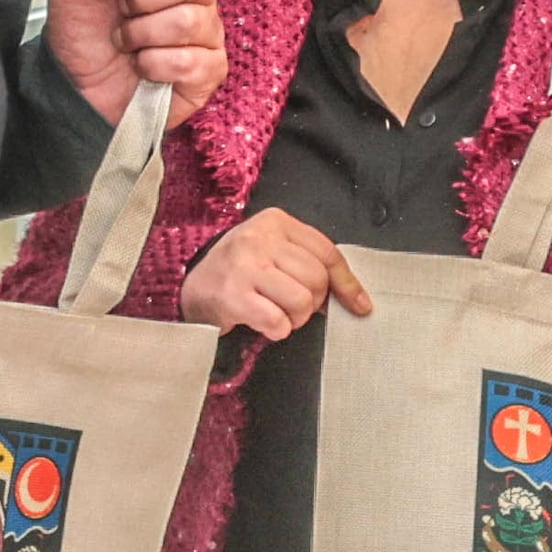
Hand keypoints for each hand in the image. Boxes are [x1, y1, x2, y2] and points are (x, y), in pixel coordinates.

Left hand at [48, 0, 224, 118]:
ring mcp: (207, 33)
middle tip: (122, 12)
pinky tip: (142, 65)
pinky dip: (152, 65)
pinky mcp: (209, 71)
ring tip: (128, 41)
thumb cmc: (84, 34)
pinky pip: (188, 61)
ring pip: (187, 21)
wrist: (77, 84)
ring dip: (141, 34)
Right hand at [181, 207, 369, 342]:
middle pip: (317, 279)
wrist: (192, 288)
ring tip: (277, 314)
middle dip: (312, 303)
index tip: (359, 305)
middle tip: (292, 306)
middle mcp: (258, 238)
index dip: (347, 284)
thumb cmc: (240, 272)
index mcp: (275, 222)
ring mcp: (244, 266)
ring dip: (295, 318)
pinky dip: (277, 329)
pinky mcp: (232, 295)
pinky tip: (263, 322)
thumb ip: (309, 264)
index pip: (328, 252)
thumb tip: (356, 299)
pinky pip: (278, 321)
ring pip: (301, 301)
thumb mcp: (274, 252)